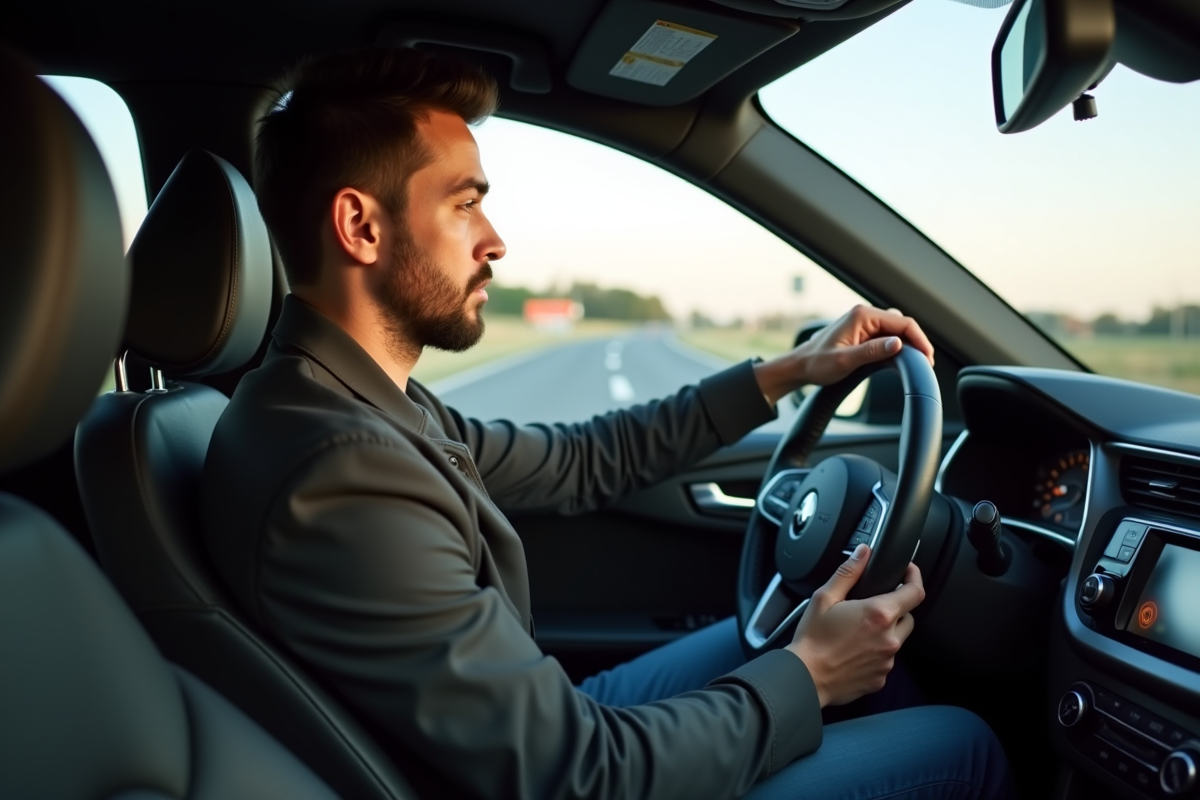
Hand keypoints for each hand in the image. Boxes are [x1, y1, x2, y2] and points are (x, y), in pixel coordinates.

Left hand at [753, 305, 934, 404]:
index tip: (927, 358)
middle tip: (925, 364)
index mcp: (862, 316)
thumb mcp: (845, 361)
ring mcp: (864, 322)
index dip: (919, 340)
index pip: (903, 322)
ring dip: (908, 344)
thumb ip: (872, 352)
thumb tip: (898, 344)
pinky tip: (900, 358)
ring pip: (896, 330)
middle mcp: (865, 314)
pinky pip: (887, 335)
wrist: (800, 366)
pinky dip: (897, 346)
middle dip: (917, 342)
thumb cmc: (817, 363)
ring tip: (916, 362)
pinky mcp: (863, 332)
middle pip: (902, 324)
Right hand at [785, 544, 924, 706]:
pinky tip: (854, 650)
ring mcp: (887, 661)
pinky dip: (876, 653)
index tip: (908, 573)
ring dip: (886, 632)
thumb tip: (863, 553)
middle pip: (908, 616)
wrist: (805, 678)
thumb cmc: (812, 639)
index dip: (915, 578)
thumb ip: (848, 572)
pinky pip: (886, 660)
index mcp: (879, 614)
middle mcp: (889, 638)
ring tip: (857, 632)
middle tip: (871, 607)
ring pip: (898, 639)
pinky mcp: (881, 678)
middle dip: (896, 608)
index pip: (915, 592)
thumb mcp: (825, 598)